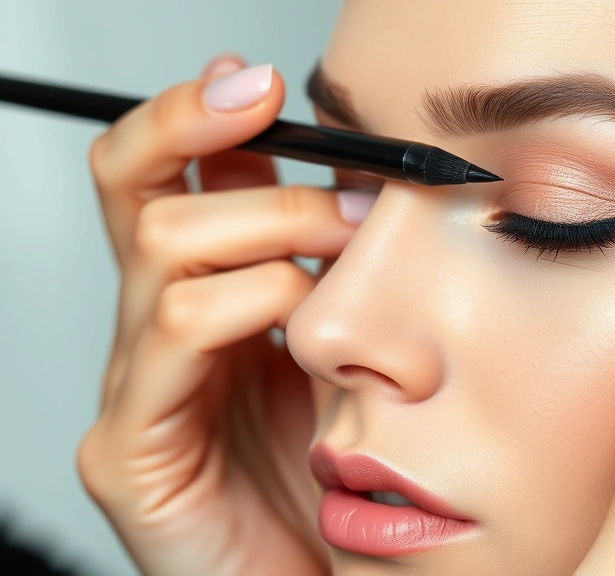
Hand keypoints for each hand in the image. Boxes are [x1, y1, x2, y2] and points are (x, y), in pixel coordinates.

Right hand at [76, 55, 355, 574]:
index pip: (162, 177)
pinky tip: (303, 319)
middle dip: (260, 179)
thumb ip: (325, 267)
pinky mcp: (132, 452)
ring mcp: (138, 391)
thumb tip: (353, 170)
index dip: (194, 114)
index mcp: (204, 299)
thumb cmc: (342, 469)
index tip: (261, 78)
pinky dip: (246, 305)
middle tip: (353, 201)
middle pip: (149, 197)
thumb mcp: (342, 346)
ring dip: (270, 232)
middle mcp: (157, 335)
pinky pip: (172, 338)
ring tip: (347, 258)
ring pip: (163, 253)